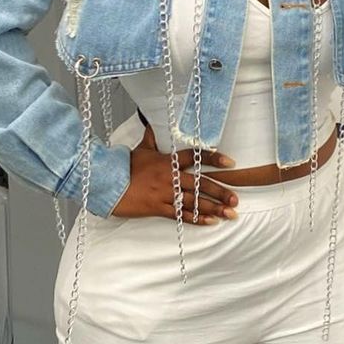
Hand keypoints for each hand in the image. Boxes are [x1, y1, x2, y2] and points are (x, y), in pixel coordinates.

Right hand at [109, 120, 239, 221]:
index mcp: (168, 161)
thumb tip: (153, 122)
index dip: (214, 158)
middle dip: (220, 192)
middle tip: (236, 200)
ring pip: (194, 201)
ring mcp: (165, 193)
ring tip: (230, 214)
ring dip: (214, 208)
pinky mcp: (158, 207)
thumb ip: (152, 137)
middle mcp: (170, 176)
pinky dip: (197, 219)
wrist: (107, 183)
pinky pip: (181, 215)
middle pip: (200, 184)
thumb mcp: (141, 149)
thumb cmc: (124, 166)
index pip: (196, 156)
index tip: (231, 162)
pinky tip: (211, 222)